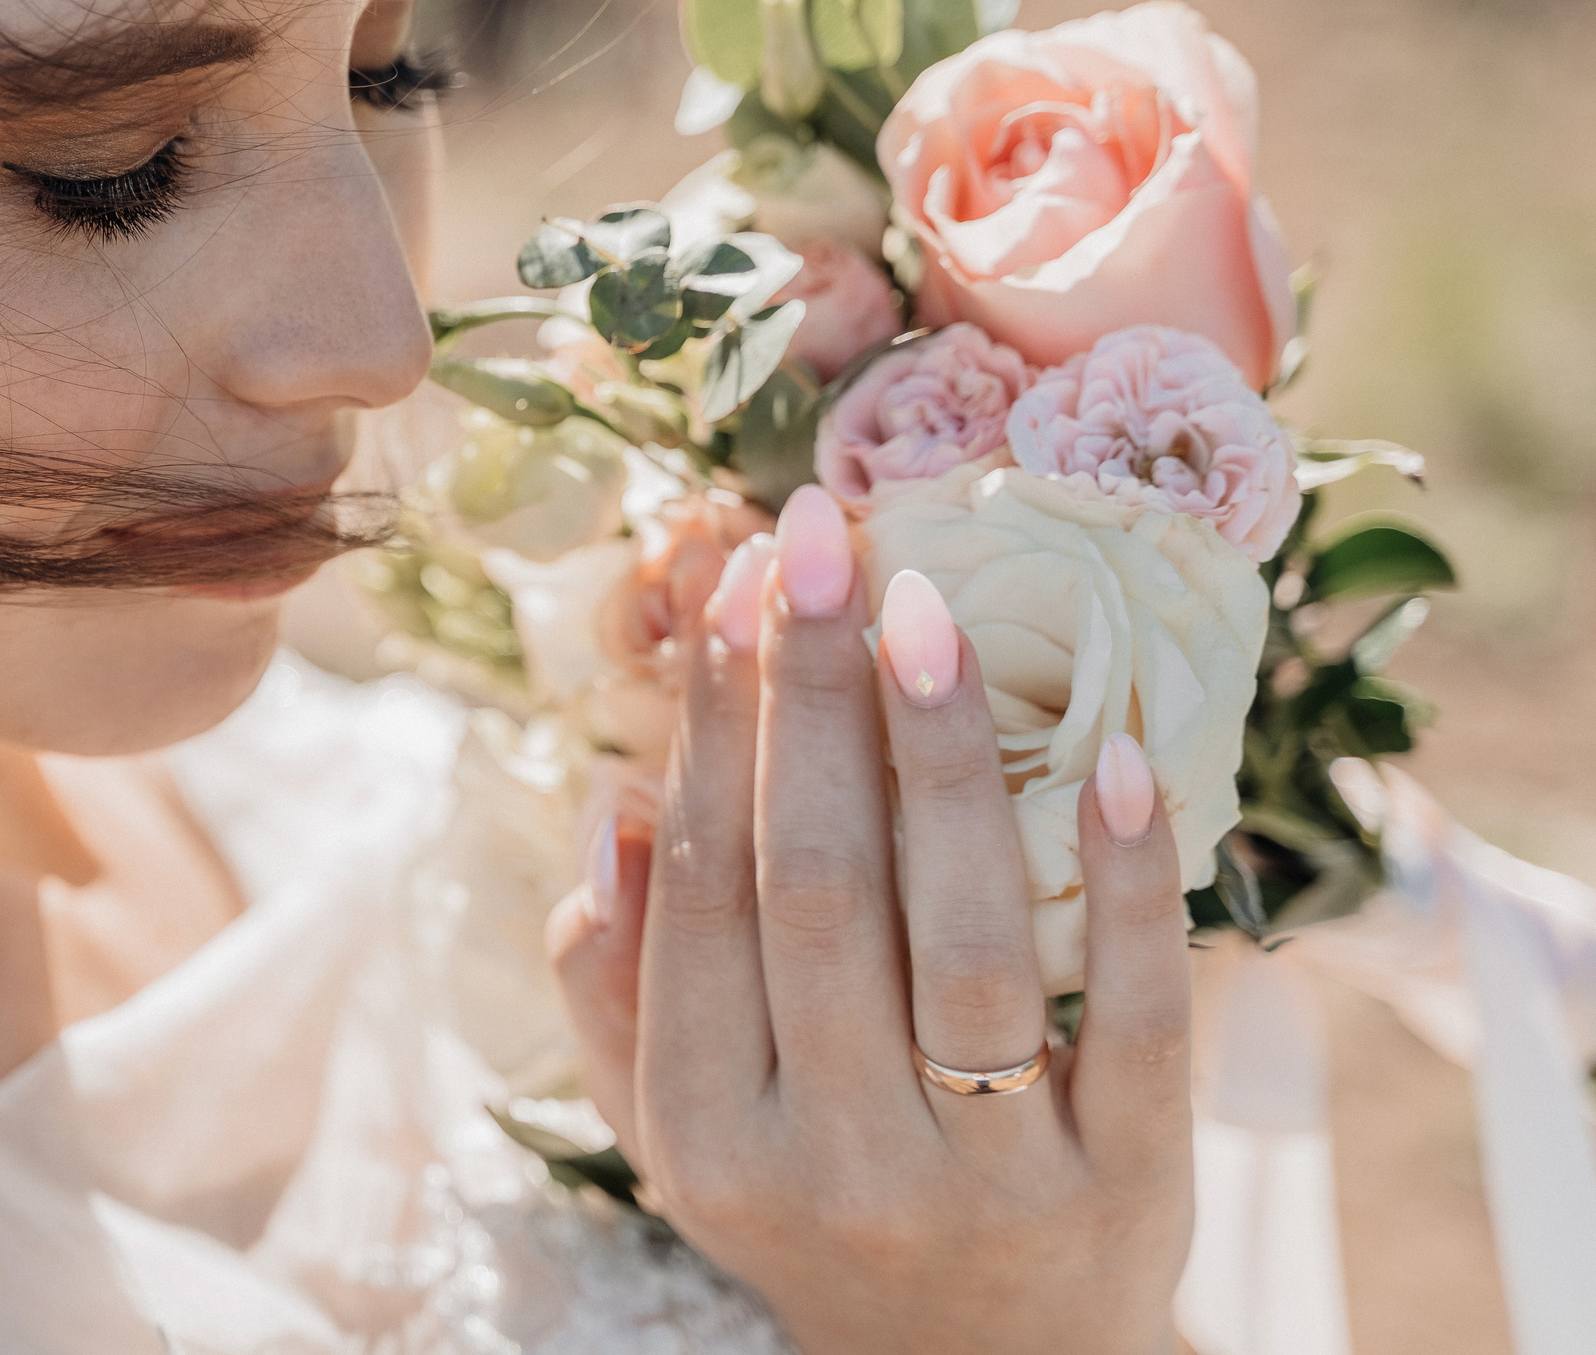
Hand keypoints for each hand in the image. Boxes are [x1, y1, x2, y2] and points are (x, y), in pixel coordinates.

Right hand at [548, 486, 1192, 1354]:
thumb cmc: (808, 1208)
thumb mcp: (672, 1130)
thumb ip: (611, 986)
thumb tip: (609, 810)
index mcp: (705, 1133)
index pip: (701, 894)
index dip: (711, 729)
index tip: (733, 590)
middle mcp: (832, 1158)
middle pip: (815, 890)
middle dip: (809, 697)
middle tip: (816, 536)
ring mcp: (988, 1176)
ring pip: (960, 939)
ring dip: (943, 758)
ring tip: (928, 607)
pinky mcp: (1129, 1184)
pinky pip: (1134, 1019)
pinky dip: (1130, 884)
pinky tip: (1111, 753)